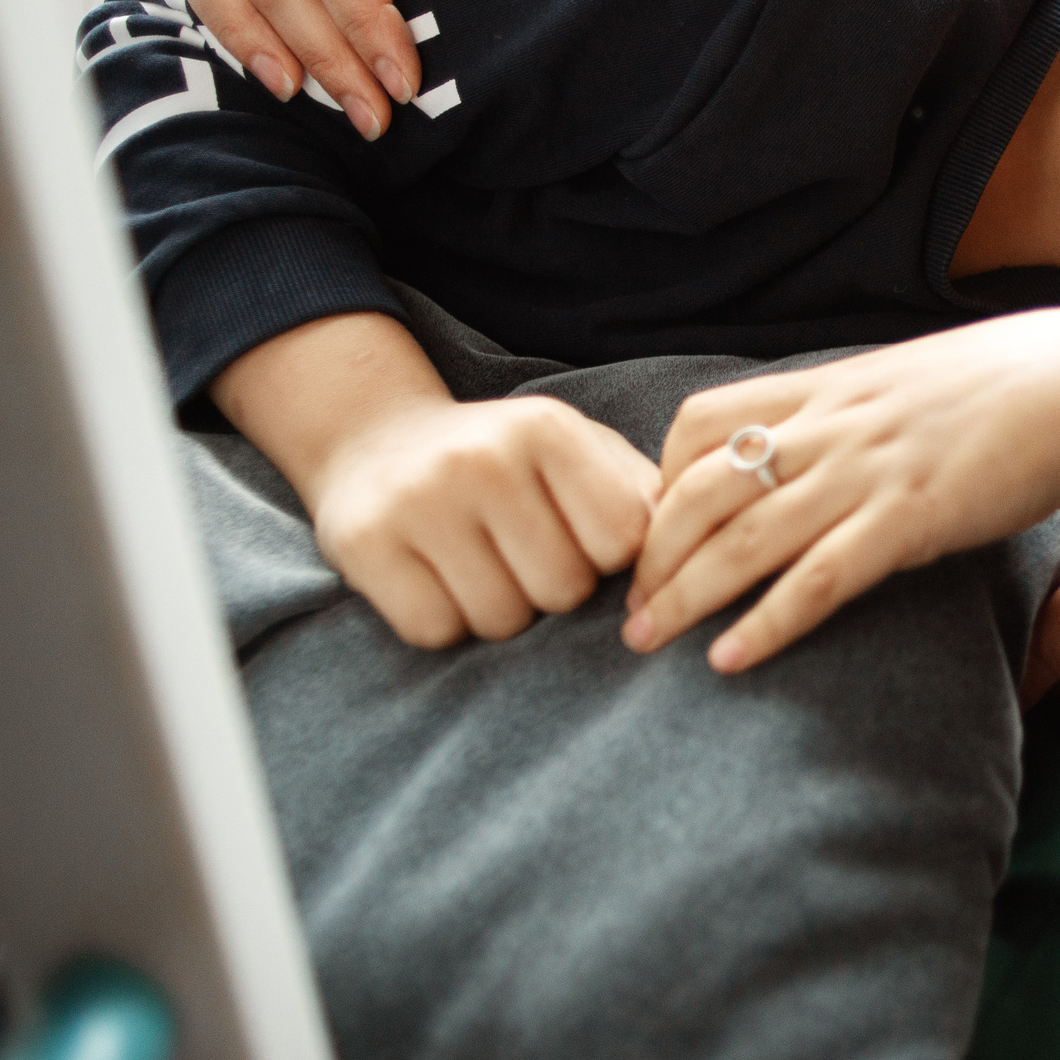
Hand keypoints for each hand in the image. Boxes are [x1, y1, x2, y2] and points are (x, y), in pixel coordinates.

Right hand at [305, 394, 660, 647]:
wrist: (375, 437)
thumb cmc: (504, 458)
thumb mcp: (576, 448)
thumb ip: (641, 490)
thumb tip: (694, 544)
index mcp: (547, 429)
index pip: (621, 541)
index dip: (607, 558)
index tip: (580, 540)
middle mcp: (482, 458)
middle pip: (563, 589)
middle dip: (552, 588)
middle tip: (519, 553)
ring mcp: (418, 500)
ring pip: (501, 619)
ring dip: (500, 610)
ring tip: (479, 563)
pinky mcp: (365, 543)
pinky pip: (436, 631)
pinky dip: (444, 622)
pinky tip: (435, 578)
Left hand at [623, 311, 1059, 673]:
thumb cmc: (1007, 391)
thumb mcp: (908, 385)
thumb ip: (854, 414)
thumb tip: (818, 450)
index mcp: (827, 388)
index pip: (699, 423)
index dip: (658, 481)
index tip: (651, 532)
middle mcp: (831, 426)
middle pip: (700, 489)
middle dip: (650, 554)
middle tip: (624, 608)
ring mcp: (867, 472)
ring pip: (743, 538)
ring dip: (683, 596)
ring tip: (645, 642)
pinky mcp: (910, 519)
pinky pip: (819, 579)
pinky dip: (767, 622)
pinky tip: (733, 659)